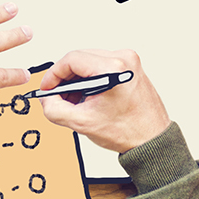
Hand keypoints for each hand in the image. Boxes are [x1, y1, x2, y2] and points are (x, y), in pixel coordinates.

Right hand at [35, 49, 170, 152]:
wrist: (153, 140)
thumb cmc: (129, 131)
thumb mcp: (82, 123)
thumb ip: (55, 110)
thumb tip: (46, 99)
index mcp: (113, 69)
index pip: (71, 59)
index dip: (53, 74)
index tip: (47, 88)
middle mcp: (124, 60)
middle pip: (80, 58)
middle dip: (65, 77)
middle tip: (57, 95)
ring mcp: (130, 62)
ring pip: (90, 61)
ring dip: (77, 78)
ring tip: (74, 99)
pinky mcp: (132, 67)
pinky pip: (101, 65)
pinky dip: (90, 78)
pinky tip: (87, 95)